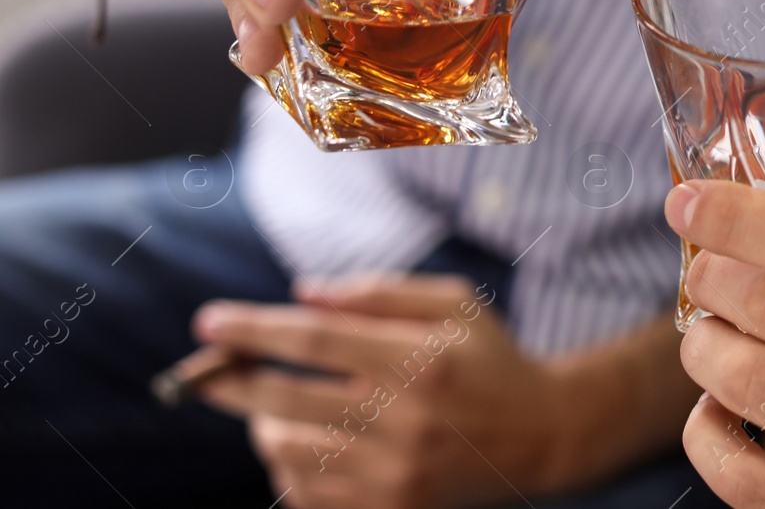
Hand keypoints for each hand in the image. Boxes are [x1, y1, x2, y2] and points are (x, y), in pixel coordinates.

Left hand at [195, 275, 569, 508]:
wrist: (543, 435)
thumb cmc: (489, 358)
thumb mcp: (454, 304)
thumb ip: (379, 292)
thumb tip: (303, 295)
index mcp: (420, 361)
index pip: (315, 341)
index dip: (254, 330)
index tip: (208, 323)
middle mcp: (405, 421)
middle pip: (285, 400)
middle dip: (230, 382)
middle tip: (206, 371)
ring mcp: (396, 475)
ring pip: (287, 453)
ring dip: (262, 425)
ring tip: (271, 407)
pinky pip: (306, 496)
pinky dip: (287, 469)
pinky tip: (300, 444)